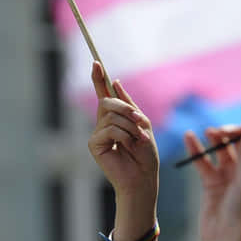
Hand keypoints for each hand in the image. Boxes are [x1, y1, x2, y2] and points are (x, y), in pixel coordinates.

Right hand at [87, 62, 159, 240]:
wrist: (143, 178)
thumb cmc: (145, 155)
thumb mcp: (143, 124)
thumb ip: (128, 105)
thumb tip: (115, 82)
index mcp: (115, 118)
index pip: (104, 94)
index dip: (98, 78)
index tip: (95, 62)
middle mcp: (103, 124)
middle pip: (107, 101)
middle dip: (126, 108)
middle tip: (140, 122)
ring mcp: (97, 134)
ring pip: (111, 115)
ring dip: (130, 127)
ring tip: (137, 141)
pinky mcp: (94, 144)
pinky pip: (111, 129)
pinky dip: (125, 136)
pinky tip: (128, 147)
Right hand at [185, 123, 240, 240]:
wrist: (223, 240)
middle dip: (232, 133)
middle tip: (222, 131)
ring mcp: (228, 174)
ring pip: (221, 149)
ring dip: (215, 138)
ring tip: (208, 132)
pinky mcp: (211, 180)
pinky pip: (203, 161)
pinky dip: (196, 149)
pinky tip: (189, 138)